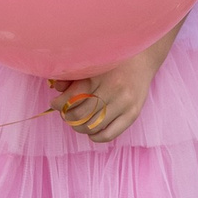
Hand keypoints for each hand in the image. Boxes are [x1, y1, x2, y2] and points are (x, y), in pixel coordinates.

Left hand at [51, 34, 175, 145]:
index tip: (54, 103)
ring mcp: (125, 102)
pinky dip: (96, 137)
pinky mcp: (133, 113)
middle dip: (68, 117)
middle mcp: (114, 88)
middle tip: (65, 114)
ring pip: (93, 126)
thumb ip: (74, 76)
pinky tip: (91, 132)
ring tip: (77, 122)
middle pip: (81, 113)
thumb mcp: (93, 64)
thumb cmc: (113, 62)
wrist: (143, 60)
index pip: (73, 96)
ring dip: (80, 128)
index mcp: (101, 74)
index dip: (60, 103)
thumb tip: (56, 88)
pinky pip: (109, 134)